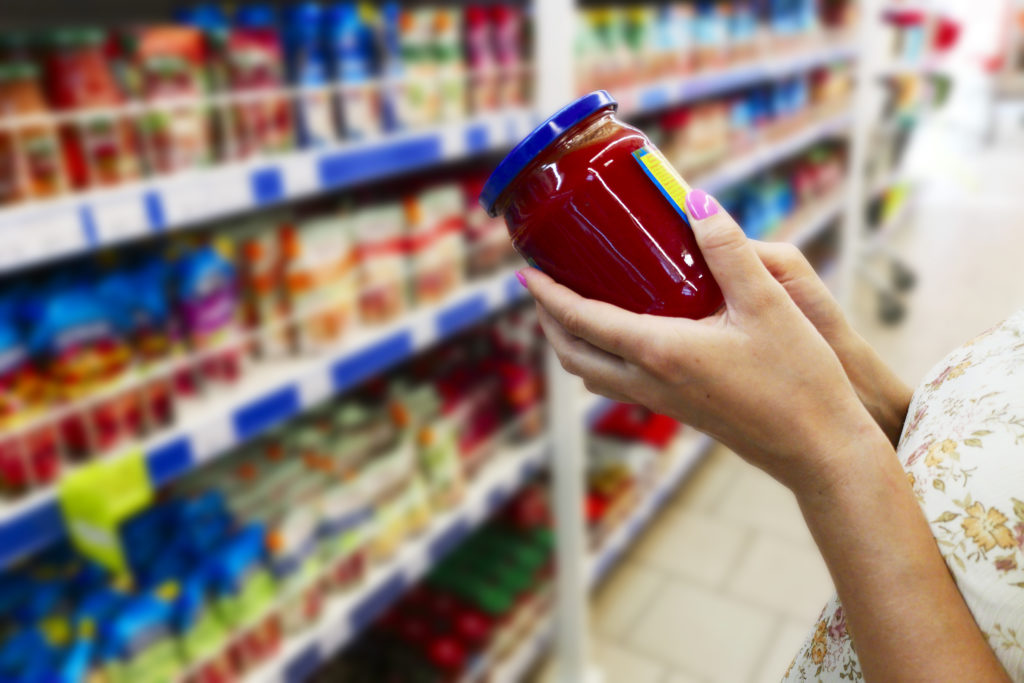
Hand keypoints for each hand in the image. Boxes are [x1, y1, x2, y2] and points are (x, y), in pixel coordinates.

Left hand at [520, 189, 881, 495]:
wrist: (820, 450)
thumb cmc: (799, 380)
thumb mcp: (769, 304)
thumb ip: (729, 251)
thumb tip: (695, 203)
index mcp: (660, 352)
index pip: (583, 321)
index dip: (549, 296)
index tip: (526, 273)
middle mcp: (650, 382)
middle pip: (575, 356)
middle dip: (550, 322)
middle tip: (542, 288)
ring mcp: (663, 403)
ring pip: (594, 376)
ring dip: (572, 344)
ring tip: (573, 311)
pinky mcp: (680, 412)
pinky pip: (620, 386)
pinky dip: (602, 359)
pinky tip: (626, 338)